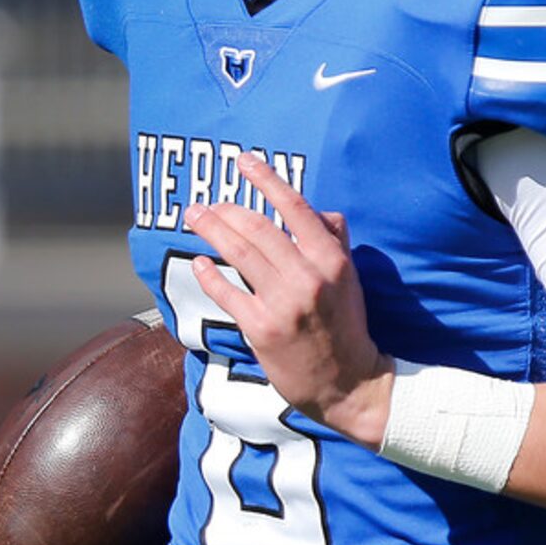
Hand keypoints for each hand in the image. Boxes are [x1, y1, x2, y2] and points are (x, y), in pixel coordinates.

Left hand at [184, 152, 393, 447]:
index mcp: (332, 260)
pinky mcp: (261, 328)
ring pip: (239, 253)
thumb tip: (318, 211)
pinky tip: (199, 263)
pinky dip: (209, 274)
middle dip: (226, 209)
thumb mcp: (350, 279)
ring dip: (211, 230)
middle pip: (258, 228)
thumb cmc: (347, 326)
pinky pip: (228, 293)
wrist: (348, 383)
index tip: (244, 161)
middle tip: (207, 202)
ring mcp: (283, 303)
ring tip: (195, 217)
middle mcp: (307, 277)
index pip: (295, 208)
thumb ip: (334, 241)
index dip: (266, 180)